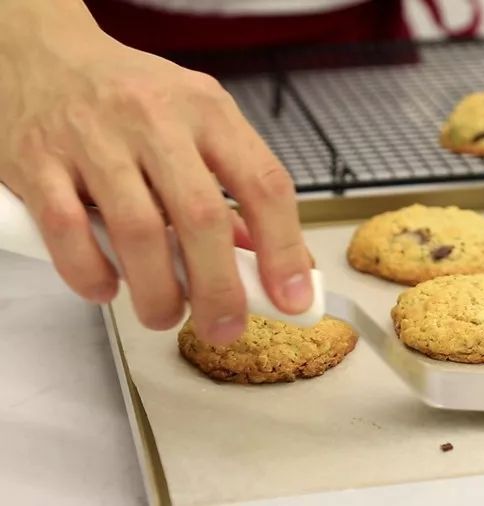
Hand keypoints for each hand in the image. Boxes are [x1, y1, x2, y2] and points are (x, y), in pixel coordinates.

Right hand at [0, 1, 312, 343]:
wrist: (42, 54)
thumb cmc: (131, 96)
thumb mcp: (197, 121)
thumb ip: (232, 184)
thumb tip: (266, 258)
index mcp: (208, 110)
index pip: (264, 183)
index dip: (284, 249)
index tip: (293, 298)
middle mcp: (155, 119)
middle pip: (201, 217)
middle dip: (220, 289)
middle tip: (225, 326)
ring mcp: (93, 138)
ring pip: (138, 231)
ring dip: (158, 292)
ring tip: (165, 313)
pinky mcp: (38, 161)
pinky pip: (67, 232)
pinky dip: (92, 273)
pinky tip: (107, 287)